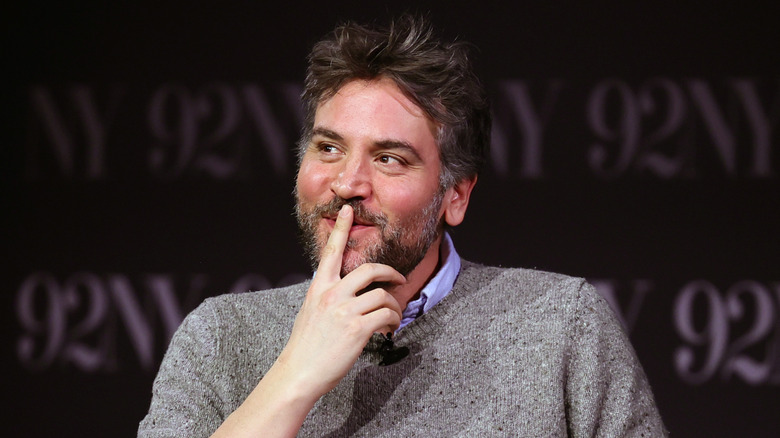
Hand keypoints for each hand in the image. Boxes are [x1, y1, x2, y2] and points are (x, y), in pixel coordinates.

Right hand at [277, 204, 404, 397]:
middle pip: (370, 269)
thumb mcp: (311, 312)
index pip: (331, 251)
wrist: (299, 373)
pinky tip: (389, 329)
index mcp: (319, 288)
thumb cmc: (306, 347)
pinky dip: (394, 321)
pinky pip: (387, 315)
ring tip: (393, 318)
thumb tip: (347, 293)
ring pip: (383, 295)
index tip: (347, 210)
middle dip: (391, 272)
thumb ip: (328, 297)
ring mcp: (344, 310)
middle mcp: (331, 294)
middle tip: (400, 279)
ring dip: (395, 306)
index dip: (342, 228)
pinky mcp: (357, 329)